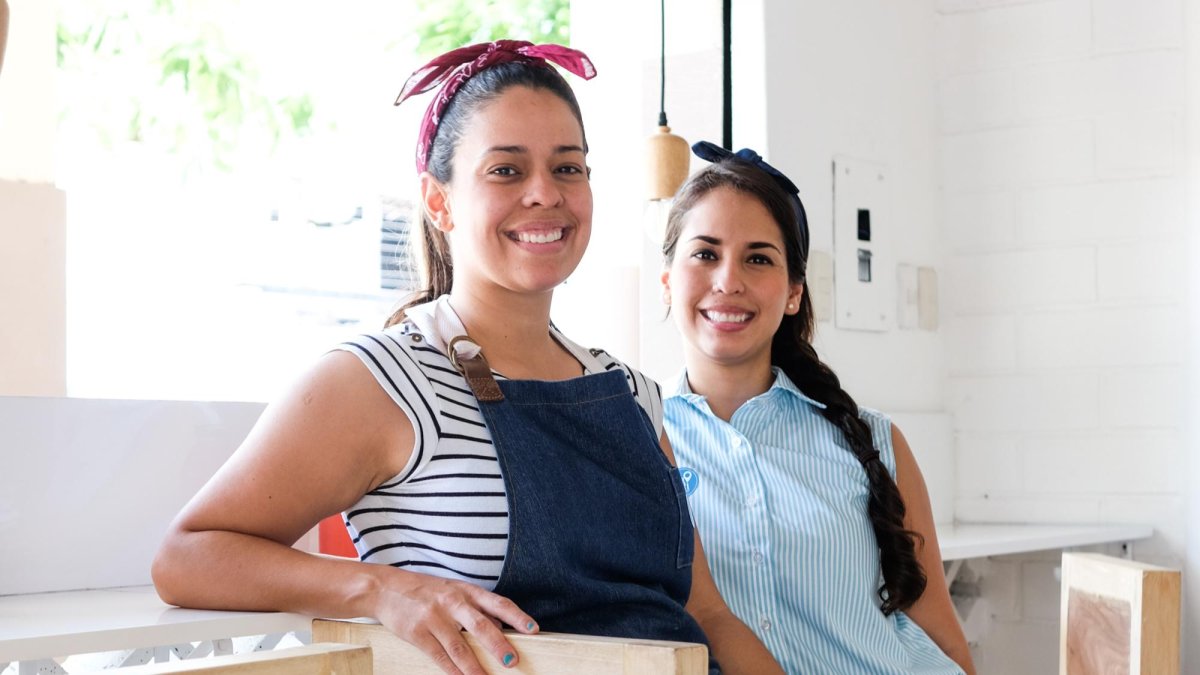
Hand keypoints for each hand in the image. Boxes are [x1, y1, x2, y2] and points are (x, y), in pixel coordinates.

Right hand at [374, 569, 538, 674]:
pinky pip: (439, 656)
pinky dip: (452, 670)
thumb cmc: (426, 591)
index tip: (534, 629)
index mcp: (466, 591)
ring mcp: (434, 618)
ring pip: (459, 647)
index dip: (517, 616)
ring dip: (475, 667)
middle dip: (498, 645)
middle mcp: (453, 602)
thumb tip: (501, 629)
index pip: (497, 603)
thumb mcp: (454, 591)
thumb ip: (477, 608)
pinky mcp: (417, 633)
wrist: (386, 588)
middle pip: (481, 625)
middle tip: (512, 661)